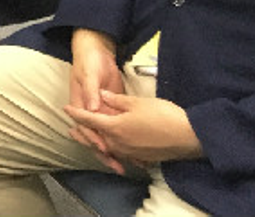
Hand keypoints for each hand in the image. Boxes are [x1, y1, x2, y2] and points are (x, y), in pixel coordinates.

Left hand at [64, 90, 202, 167]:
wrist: (188, 136)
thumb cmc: (162, 115)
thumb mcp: (137, 103)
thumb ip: (116, 100)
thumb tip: (101, 96)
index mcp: (114, 127)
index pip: (89, 119)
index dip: (77, 114)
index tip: (66, 109)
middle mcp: (118, 143)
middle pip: (95, 137)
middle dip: (83, 133)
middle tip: (71, 130)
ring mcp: (130, 152)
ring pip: (107, 147)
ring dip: (96, 143)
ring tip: (88, 140)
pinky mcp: (141, 157)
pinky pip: (122, 154)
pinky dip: (113, 150)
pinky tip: (114, 148)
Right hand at [68, 28, 126, 170]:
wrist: (97, 51)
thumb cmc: (89, 61)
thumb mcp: (88, 73)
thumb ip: (90, 90)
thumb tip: (92, 109)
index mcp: (80, 104)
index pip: (85, 126)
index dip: (93, 139)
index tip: (104, 148)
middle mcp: (90, 112)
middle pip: (95, 137)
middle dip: (105, 153)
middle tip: (117, 166)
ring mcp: (102, 112)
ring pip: (107, 136)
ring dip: (116, 151)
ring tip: (129, 165)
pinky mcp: (113, 110)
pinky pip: (117, 128)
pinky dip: (124, 140)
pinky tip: (135, 150)